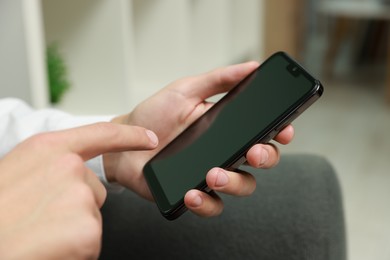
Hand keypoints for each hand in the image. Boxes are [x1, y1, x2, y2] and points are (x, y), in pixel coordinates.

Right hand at [0, 123, 157, 258]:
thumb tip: (70, 172)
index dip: (131, 135)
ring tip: (41, 235)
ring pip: (92, 215)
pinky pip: (92, 240)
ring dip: (74, 228)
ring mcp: (79, 197)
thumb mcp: (14, 174)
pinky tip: (50, 248)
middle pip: (94, 188)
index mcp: (47, 149)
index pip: (102, 134)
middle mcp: (68, 168)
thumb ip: (47, 167)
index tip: (149, 138)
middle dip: (76, 204)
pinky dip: (76, 249)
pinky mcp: (88, 230)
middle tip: (43, 219)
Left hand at [106, 61, 293, 216]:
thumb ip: (218, 79)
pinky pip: (212, 207)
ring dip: (234, 182)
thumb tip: (252, 66)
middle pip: (261, 161)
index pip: (263, 132)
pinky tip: (192, 194)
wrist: (124, 141)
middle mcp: (224, 152)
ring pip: (242, 186)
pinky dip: (207, 204)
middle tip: (253, 152)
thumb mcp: (185, 90)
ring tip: (212, 174)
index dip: (280, 133)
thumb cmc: (154, 116)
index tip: (284, 130)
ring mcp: (209, 175)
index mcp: (227, 128)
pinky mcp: (192, 194)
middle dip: (265, 158)